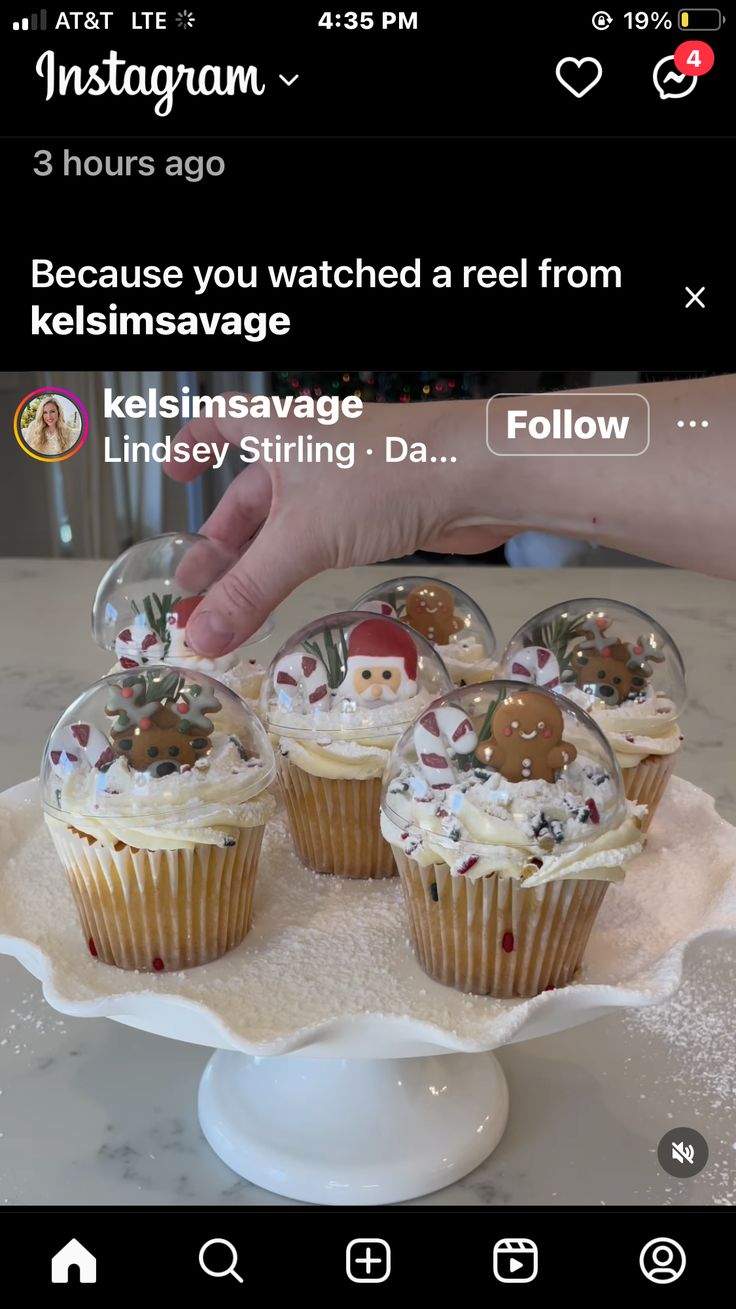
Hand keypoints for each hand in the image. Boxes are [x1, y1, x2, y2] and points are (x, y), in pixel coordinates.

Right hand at [164, 399, 510, 654]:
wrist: (479, 475)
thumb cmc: (387, 476)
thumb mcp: (302, 538)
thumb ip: (250, 590)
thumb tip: (200, 636)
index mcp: (282, 433)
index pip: (223, 420)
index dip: (194, 442)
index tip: (175, 475)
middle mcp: (312, 450)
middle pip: (252, 494)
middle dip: (222, 542)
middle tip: (197, 589)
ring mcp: (349, 480)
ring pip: (291, 522)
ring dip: (261, 562)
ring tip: (236, 606)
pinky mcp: (381, 508)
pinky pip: (326, 537)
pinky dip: (302, 565)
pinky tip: (294, 591)